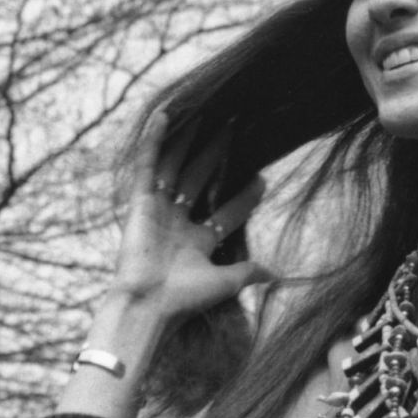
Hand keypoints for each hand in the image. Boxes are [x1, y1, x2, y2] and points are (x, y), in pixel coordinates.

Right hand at [109, 114, 272, 319]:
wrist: (149, 305)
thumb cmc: (186, 300)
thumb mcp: (226, 283)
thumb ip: (249, 272)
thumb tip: (278, 274)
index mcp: (196, 242)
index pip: (226, 211)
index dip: (245, 196)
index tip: (263, 177)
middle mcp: (177, 223)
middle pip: (201, 179)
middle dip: (218, 153)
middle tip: (236, 126)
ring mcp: (158, 210)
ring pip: (177, 166)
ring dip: (190, 139)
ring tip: (207, 112)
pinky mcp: (140, 203)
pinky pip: (148, 165)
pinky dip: (156, 141)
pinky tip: (168, 116)